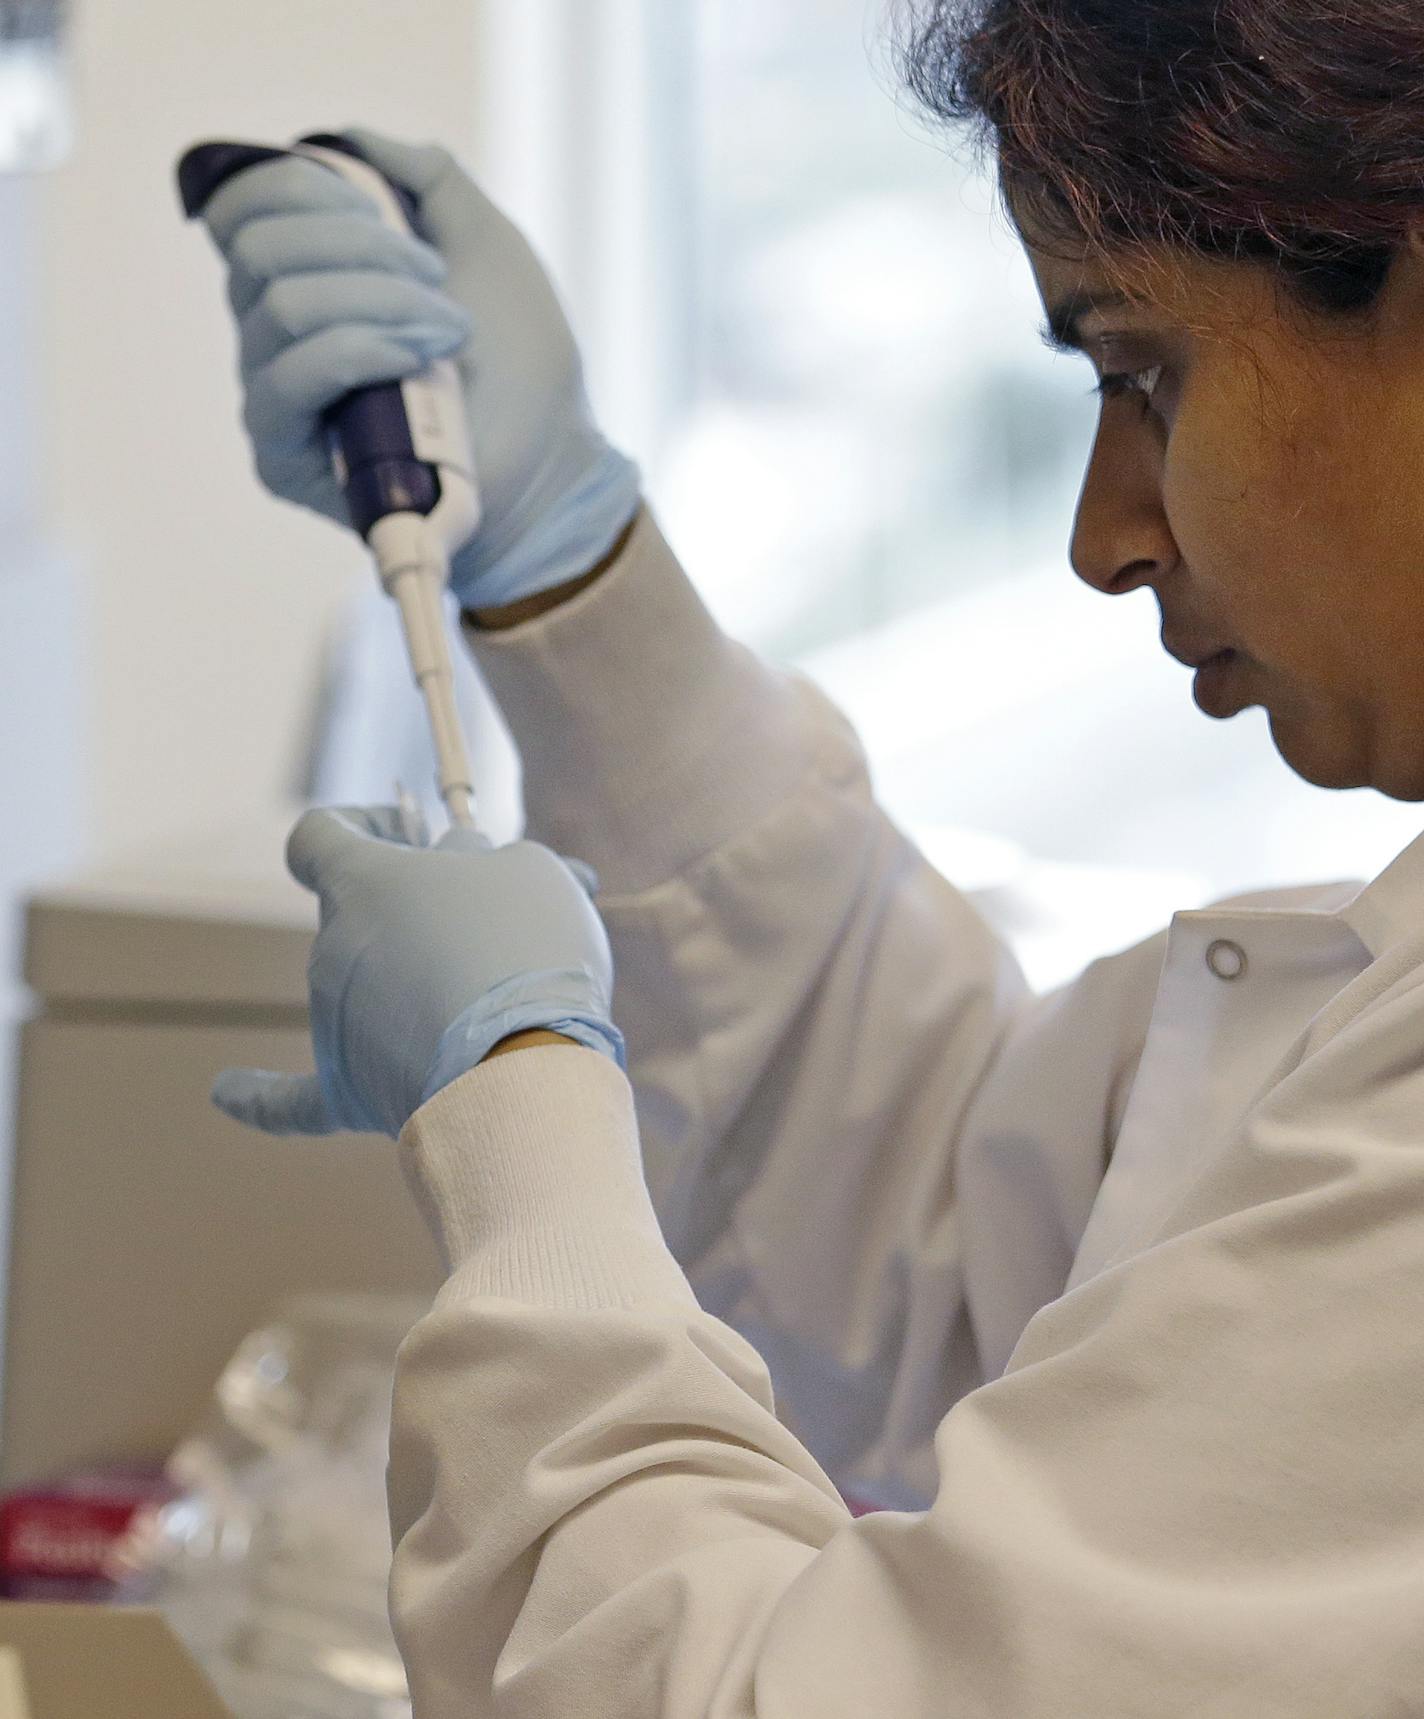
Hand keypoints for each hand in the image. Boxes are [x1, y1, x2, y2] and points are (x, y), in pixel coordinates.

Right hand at [197, 127, 640, 611]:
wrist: (553, 463)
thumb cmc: (522, 365)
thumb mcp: (485, 244)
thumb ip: (425, 180)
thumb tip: (350, 137)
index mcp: (305, 279)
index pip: (246, 209)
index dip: (302, 188)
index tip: (382, 210)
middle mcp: (272, 335)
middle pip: (259, 247)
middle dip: (359, 246)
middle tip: (437, 278)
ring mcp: (273, 396)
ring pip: (283, 305)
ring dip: (380, 301)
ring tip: (451, 330)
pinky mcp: (282, 457)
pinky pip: (294, 374)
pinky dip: (364, 350)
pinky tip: (421, 361)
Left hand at [212, 808, 624, 1139]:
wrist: (526, 1069)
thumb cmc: (526, 951)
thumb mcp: (522, 870)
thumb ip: (479, 861)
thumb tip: (456, 870)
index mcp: (359, 881)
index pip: (320, 836)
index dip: (365, 827)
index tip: (418, 839)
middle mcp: (330, 948)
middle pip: (363, 917)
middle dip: (428, 913)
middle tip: (511, 923)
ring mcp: (332, 1024)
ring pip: (371, 991)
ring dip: (426, 984)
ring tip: (516, 1000)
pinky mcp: (345, 1095)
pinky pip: (289, 1098)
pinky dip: (257, 1095)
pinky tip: (222, 1092)